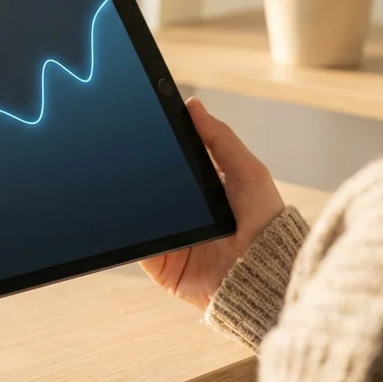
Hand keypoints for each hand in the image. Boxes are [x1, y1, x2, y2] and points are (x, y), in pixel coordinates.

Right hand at [139, 97, 284, 309]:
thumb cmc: (265, 224)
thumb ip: (220, 138)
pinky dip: (127, 233)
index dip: (159, 142)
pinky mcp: (159, 263)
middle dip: (137, 170)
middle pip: (152, 184)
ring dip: (130, 200)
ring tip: (117, 181)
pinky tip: (123, 217)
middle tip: (120, 150)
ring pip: (139, 213)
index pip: (173, 159)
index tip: (142, 119)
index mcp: (204, 187)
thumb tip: (193, 105)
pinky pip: (135, 245)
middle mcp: (184, 211)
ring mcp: (169, 237)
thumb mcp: (248, 171)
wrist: (264, 275)